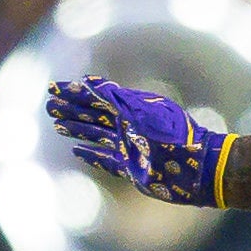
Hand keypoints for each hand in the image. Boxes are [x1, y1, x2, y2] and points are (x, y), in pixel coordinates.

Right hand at [47, 76, 238, 206]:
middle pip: (93, 116)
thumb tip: (88, 81)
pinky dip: (92, 155)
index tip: (53, 89)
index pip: (96, 98)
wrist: (201, 167)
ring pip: (97, 137)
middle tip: (49, 106)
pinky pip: (107, 161)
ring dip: (78, 130)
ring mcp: (130, 148)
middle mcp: (129, 127)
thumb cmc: (176, 137)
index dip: (74, 93)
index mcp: (131, 109)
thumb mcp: (144, 112)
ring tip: (58, 124)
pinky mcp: (133, 169)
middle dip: (71, 110)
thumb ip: (116, 97)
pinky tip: (77, 150)